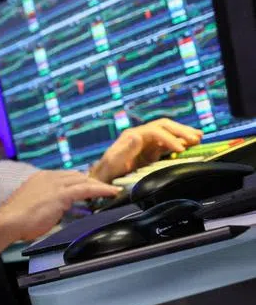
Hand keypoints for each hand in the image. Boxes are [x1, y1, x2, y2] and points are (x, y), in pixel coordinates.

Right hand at [0, 170, 120, 241]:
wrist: (9, 220)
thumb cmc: (16, 218)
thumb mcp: (32, 204)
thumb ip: (47, 203)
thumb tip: (57, 209)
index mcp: (40, 177)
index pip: (65, 175)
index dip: (79, 180)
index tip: (88, 184)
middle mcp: (49, 177)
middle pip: (76, 175)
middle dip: (91, 181)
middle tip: (103, 188)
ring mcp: (55, 184)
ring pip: (83, 180)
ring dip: (99, 185)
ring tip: (111, 190)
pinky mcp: (61, 194)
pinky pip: (87, 189)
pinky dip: (101, 190)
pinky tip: (111, 192)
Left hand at [88, 118, 202, 182]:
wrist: (105, 178)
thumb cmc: (108, 170)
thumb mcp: (114, 161)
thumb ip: (125, 149)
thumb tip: (137, 136)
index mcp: (133, 135)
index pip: (155, 131)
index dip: (169, 138)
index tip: (180, 148)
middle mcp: (141, 135)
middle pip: (164, 126)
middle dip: (181, 131)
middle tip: (196, 138)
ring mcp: (147, 142)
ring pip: (168, 132)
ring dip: (183, 133)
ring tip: (198, 137)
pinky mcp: (152, 151)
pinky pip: (169, 143)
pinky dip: (181, 142)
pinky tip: (191, 144)